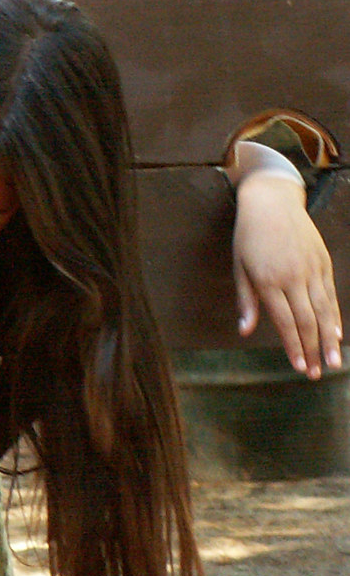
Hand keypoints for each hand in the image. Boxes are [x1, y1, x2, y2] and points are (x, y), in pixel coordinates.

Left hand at [233, 172, 340, 379]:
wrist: (272, 202)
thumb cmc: (248, 238)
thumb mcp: (239, 268)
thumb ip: (245, 301)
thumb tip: (245, 331)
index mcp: (269, 281)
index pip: (285, 322)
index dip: (293, 347)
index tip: (298, 367)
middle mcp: (294, 277)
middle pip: (308, 321)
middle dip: (313, 350)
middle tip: (316, 373)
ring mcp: (312, 269)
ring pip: (324, 310)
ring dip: (329, 339)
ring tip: (334, 362)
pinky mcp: (323, 262)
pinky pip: (330, 294)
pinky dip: (334, 315)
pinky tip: (336, 333)